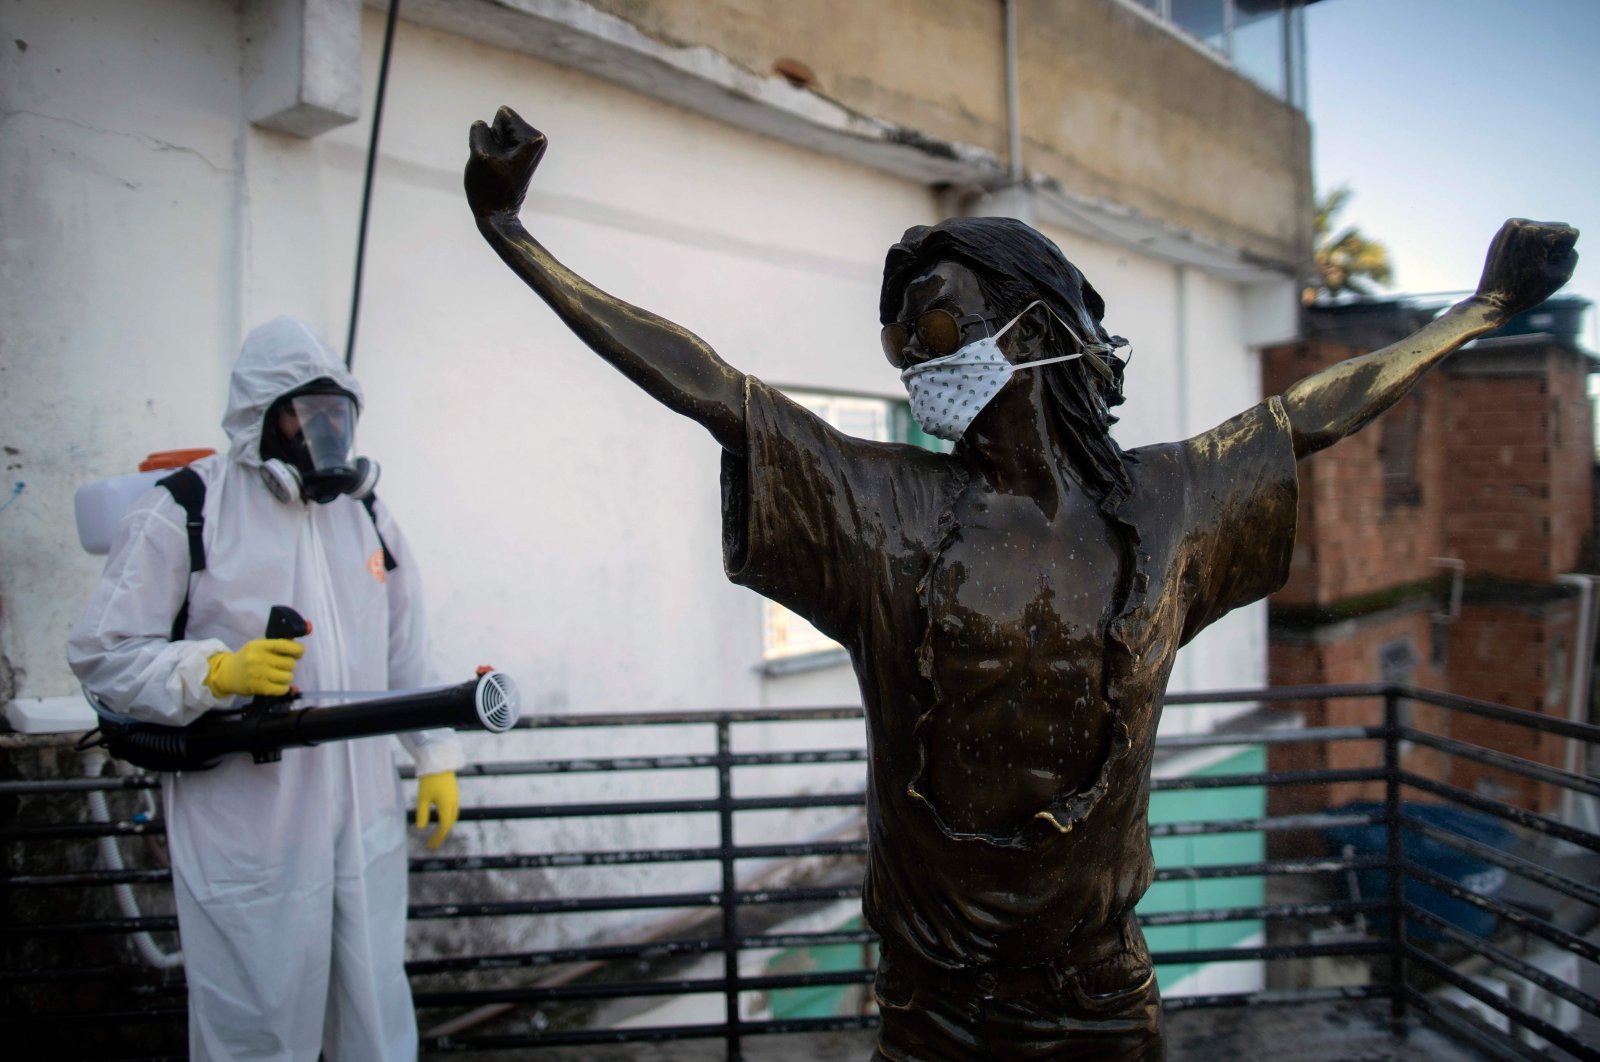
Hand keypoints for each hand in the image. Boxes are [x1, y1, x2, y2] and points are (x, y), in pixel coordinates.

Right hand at [203, 638, 303, 696]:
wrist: (227, 674)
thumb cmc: (247, 658)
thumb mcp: (258, 646)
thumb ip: (276, 645)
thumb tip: (298, 647)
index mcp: (259, 645)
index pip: (285, 645)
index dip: (298, 650)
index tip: (299, 653)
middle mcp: (258, 658)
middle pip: (290, 663)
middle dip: (289, 665)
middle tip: (282, 666)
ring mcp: (259, 674)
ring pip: (288, 676)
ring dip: (286, 677)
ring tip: (278, 675)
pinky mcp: (259, 687)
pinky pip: (282, 689)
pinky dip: (283, 687)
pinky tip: (277, 684)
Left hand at [415, 771, 459, 848]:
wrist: (438, 762)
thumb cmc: (429, 780)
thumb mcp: (422, 798)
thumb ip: (422, 814)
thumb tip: (421, 828)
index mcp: (447, 806)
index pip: (444, 827)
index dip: (437, 838)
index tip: (430, 846)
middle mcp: (454, 803)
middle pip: (450, 823)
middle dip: (442, 834)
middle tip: (432, 842)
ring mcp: (455, 798)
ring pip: (452, 816)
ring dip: (445, 826)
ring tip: (436, 832)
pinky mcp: (454, 793)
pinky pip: (453, 810)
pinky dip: (447, 818)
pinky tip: (439, 817)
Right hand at [465, 106, 547, 220]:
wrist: (496, 215)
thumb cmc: (489, 187)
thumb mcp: (480, 153)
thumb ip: (480, 130)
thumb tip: (482, 124)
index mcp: (534, 138)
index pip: (503, 115)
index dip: (492, 135)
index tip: (498, 158)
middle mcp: (537, 140)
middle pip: (500, 122)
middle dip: (492, 141)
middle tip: (496, 165)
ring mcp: (529, 148)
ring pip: (496, 133)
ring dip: (491, 149)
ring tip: (497, 169)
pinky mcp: (519, 155)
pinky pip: (496, 143)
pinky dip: (492, 154)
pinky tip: (497, 171)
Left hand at [1475, 218, 1578, 319]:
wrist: (1493, 300)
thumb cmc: (1526, 292)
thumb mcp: (1561, 276)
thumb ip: (1572, 254)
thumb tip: (1562, 242)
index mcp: (1535, 233)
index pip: (1570, 233)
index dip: (1563, 253)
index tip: (1546, 266)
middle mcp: (1521, 224)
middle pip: (1557, 228)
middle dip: (1553, 246)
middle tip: (1535, 266)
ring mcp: (1509, 226)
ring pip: (1543, 229)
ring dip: (1542, 244)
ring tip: (1527, 263)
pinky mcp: (1503, 232)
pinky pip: (1529, 232)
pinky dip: (1530, 244)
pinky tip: (1520, 259)